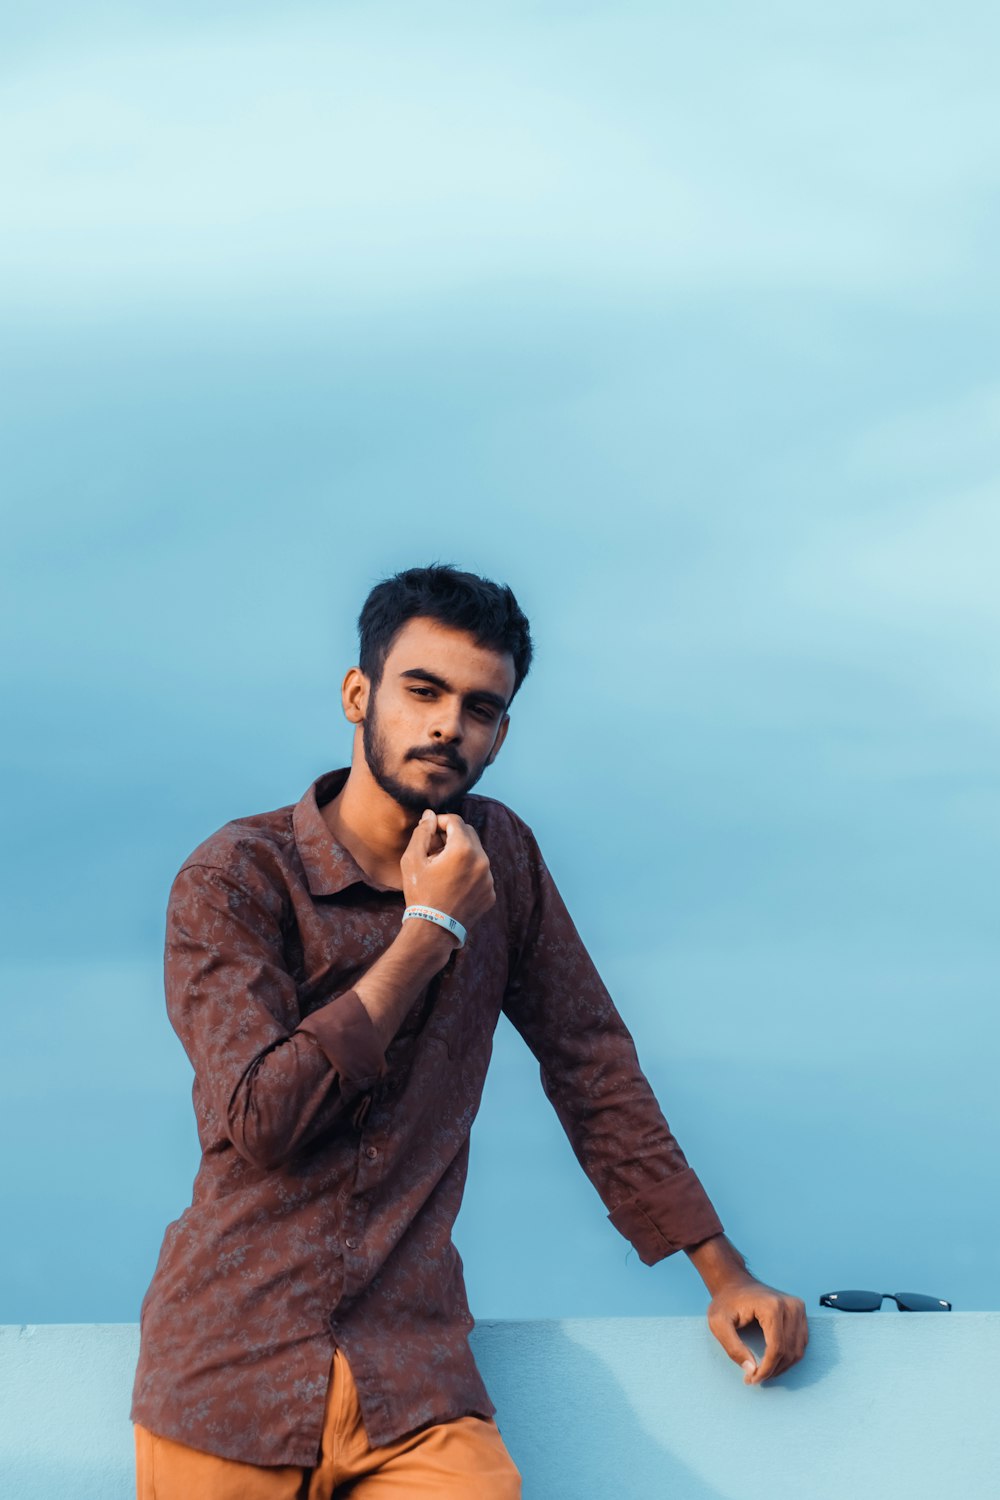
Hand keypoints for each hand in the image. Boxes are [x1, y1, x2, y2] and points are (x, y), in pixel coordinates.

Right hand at [400, 811, 495, 935]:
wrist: (432, 930)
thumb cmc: (420, 893)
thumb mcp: (412, 860)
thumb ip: (422, 832)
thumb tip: (430, 815)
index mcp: (464, 849)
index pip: (456, 821)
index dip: (440, 821)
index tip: (429, 830)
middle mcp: (482, 861)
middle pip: (469, 834)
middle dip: (452, 836)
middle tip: (434, 848)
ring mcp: (489, 879)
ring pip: (476, 854)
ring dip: (461, 854)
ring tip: (442, 868)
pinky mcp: (490, 893)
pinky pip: (481, 873)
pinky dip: (469, 872)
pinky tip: (453, 883)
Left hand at [707, 1273, 807, 1384]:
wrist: (734, 1282)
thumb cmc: (725, 1302)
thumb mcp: (718, 1324)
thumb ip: (733, 1348)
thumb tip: (752, 1371)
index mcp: (772, 1307)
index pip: (776, 1349)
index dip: (766, 1369)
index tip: (751, 1380)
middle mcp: (790, 1306)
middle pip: (789, 1352)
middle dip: (772, 1371)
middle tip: (754, 1378)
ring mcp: (798, 1308)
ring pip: (797, 1351)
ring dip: (782, 1367)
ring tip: (763, 1372)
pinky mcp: (800, 1312)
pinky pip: (800, 1344)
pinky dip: (788, 1358)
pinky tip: (773, 1362)